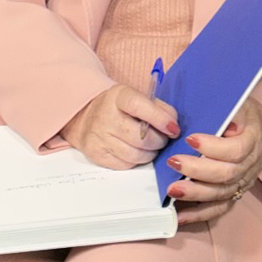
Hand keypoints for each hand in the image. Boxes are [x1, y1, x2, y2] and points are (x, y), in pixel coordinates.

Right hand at [61, 84, 180, 170]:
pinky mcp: (96, 154)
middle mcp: (105, 116)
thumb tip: (173, 126)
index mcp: (118, 96)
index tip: (173, 128)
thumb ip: (159, 108)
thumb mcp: (139, 98)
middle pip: (140, 137)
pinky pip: (125, 165)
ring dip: (150, 153)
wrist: (87, 118)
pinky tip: (138, 151)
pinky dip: (137, 161)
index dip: (159, 119)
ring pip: (135, 155)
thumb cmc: (121, 108)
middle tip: (163, 138)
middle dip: (159, 141)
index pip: (138, 106)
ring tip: (152, 145)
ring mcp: (98, 137)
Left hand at [165, 96, 261, 225]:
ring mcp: (242, 182)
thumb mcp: (240, 104)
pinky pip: (218, 209)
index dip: (213, 147)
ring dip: (195, 194)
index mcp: (253, 140)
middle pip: (226, 174)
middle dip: (197, 171)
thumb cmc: (246, 116)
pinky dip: (198, 215)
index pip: (236, 149)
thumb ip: (226, 111)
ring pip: (220, 194)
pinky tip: (179, 217)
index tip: (190, 139)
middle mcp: (249, 165)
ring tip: (172, 189)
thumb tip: (211, 118)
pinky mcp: (234, 194)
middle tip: (174, 163)